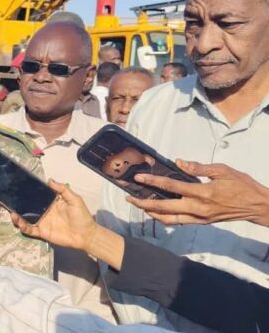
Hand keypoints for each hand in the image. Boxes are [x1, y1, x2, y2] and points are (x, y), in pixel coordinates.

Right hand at [12, 179, 96, 252]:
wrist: (86, 234)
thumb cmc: (81, 216)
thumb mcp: (74, 199)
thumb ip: (62, 189)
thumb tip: (49, 180)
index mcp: (51, 202)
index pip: (37, 196)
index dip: (29, 193)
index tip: (19, 187)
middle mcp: (44, 211)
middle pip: (28, 207)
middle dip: (19, 204)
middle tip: (10, 200)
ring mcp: (42, 222)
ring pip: (26, 219)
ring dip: (18, 217)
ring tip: (12, 213)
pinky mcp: (42, 232)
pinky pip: (30, 229)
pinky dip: (23, 226)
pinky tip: (19, 222)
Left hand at [128, 160, 268, 226]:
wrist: (258, 206)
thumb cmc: (242, 185)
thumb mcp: (222, 170)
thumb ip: (199, 167)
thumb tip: (179, 162)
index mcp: (202, 193)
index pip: (171, 187)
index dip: (153, 182)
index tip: (138, 178)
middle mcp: (198, 208)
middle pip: (164, 207)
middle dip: (144, 203)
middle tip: (129, 198)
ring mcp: (200, 218)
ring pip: (169, 219)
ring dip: (151, 213)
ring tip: (138, 206)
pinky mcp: (202, 223)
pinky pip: (179, 222)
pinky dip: (166, 219)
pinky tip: (157, 213)